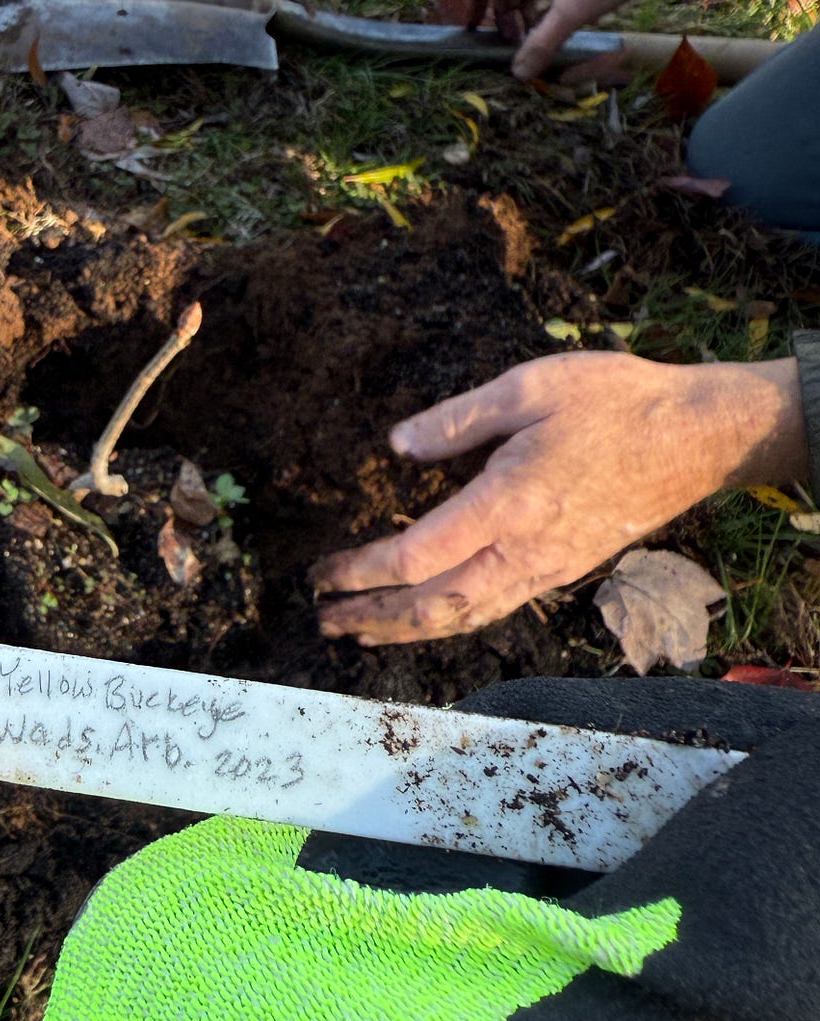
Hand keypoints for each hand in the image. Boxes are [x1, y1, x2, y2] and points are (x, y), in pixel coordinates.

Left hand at [310, 353, 804, 645]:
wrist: (697, 435)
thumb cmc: (615, 401)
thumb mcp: (528, 387)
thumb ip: (457, 419)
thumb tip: (397, 445)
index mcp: (509, 503)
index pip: (418, 556)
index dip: (364, 572)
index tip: (323, 575)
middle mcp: (526, 548)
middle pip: (435, 604)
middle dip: (374, 618)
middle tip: (323, 622)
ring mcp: (549, 566)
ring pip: (466, 615)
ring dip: (407, 628)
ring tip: (360, 633)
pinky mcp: (565, 568)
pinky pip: (496, 607)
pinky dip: (451, 620)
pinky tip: (429, 618)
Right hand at [466, 0, 697, 80]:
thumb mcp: (572, 12)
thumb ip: (542, 43)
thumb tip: (517, 72)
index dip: (474, 2)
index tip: (474, 27)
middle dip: (503, 15)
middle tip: (513, 43)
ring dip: (526, 11)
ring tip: (536, 37)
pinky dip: (546, 3)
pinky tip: (562, 20)